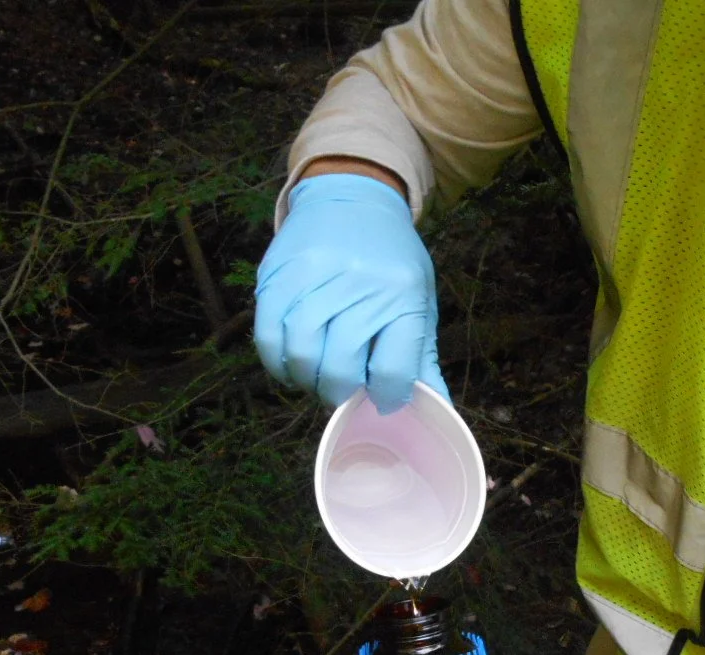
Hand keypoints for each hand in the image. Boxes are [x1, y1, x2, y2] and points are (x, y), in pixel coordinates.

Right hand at [253, 171, 447, 413]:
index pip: (391, 371)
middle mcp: (359, 285)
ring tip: (317, 378)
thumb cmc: (391, 260)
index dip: (385, 397)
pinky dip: (278, 363)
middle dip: (341, 394)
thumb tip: (436, 409)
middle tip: (343, 393)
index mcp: (401, 296)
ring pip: (302, 356)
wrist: (354, 196)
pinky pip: (268, 337)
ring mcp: (314, 278)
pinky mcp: (277, 276)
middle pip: (341, 368)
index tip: (380, 398)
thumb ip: (421, 357)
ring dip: (308, 381)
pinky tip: (292, 365)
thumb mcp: (418, 300)